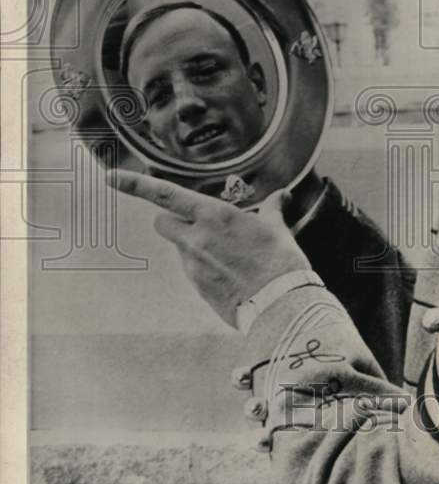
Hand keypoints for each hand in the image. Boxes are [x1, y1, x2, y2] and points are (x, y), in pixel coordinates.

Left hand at [108, 169, 309, 327]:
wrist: (279, 305)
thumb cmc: (280, 263)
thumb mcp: (278, 230)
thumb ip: (273, 210)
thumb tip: (283, 196)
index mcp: (214, 216)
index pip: (165, 194)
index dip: (134, 184)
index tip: (111, 177)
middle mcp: (197, 238)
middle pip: (162, 222)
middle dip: (173, 220)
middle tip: (198, 223)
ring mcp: (193, 265)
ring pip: (179, 247)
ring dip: (193, 245)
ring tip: (228, 255)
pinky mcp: (196, 287)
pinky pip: (192, 269)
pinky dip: (204, 267)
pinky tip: (229, 273)